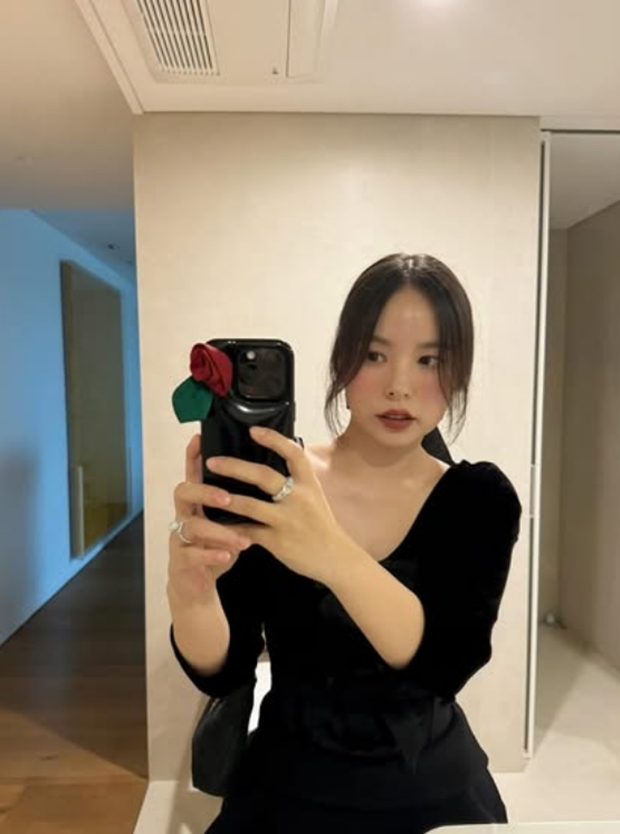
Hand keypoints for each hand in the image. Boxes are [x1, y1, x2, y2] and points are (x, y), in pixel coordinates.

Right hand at [168, 435, 252, 604]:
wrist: (197, 586)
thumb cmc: (215, 548)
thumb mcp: (225, 523)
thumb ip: (235, 504)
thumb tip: (263, 479)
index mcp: (197, 504)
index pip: (193, 474)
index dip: (193, 456)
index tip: (200, 438)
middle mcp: (185, 516)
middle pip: (183, 492)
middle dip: (205, 492)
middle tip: (227, 497)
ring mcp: (180, 538)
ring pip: (191, 526)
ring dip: (217, 531)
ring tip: (241, 538)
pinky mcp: (181, 561)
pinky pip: (192, 555)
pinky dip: (211, 554)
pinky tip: (227, 554)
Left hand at [204, 426, 348, 584]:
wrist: (335, 558)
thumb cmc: (321, 525)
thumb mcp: (315, 496)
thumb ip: (297, 481)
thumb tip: (278, 458)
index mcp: (308, 484)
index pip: (293, 453)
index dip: (273, 439)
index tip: (253, 430)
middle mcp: (299, 499)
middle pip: (264, 476)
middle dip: (235, 467)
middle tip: (213, 461)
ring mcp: (288, 520)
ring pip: (251, 506)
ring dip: (228, 499)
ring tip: (208, 493)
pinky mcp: (278, 541)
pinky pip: (248, 531)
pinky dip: (231, 528)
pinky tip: (216, 523)